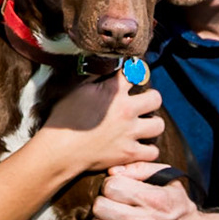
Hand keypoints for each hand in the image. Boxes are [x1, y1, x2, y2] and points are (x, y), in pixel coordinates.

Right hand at [37, 78, 163, 174]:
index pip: (136, 72)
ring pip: (158, 124)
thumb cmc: (64, 119)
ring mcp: (130, 132)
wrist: (59, 150)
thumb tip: (108, 66)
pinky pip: (152, 151)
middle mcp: (126, 109)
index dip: (136, 71)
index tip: (133, 75)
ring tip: (144, 125)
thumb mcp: (78, 89)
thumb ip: (97, 76)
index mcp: (113, 90)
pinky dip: (148, 149)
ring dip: (153, 124)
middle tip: (143, 103)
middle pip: (156, 98)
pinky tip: (140, 146)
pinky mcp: (129, 153)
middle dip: (151, 98)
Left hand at [89, 162, 214, 219]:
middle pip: (100, 206)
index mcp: (154, 200)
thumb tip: (112, 171)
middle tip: (113, 207)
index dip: (112, 185)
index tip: (118, 191)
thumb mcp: (171, 182)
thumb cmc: (180, 210)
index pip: (111, 186)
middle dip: (104, 203)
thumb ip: (142, 169)